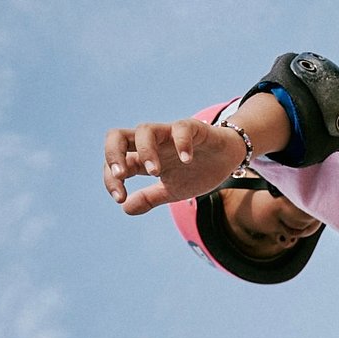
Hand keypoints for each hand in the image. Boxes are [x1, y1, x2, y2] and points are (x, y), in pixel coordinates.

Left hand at [103, 118, 242, 215]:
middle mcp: (152, 143)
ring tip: (155, 173)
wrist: (227, 159)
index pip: (115, 163)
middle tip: (122, 176)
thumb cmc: (197, 172)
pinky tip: (187, 160)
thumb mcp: (172, 191)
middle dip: (113, 155)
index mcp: (143, 158)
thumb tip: (125, 208)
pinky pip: (181, 129)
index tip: (120, 198)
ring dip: (145, 152)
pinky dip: (181, 143)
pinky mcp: (193, 128)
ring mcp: (170, 134)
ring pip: (145, 130)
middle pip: (117, 136)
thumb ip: (149, 198)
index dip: (111, 179)